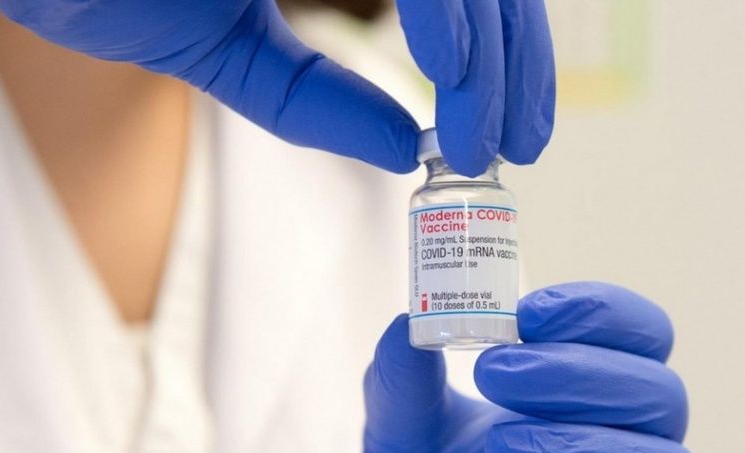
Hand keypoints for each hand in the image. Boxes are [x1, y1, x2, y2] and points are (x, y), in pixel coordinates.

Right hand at [0, 0, 554, 174]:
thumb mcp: (232, 57)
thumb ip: (314, 98)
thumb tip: (402, 146)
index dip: (498, 60)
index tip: (507, 136)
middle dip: (510, 64)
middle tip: (512, 145)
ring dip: (486, 47)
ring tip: (485, 132)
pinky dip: (441, 5)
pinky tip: (449, 67)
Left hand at [349, 282, 698, 452]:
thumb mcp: (401, 429)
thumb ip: (404, 377)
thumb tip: (410, 322)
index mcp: (588, 391)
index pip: (639, 334)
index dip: (597, 311)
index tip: (526, 314)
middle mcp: (623, 442)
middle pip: (660, 389)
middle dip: (577, 371)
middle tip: (492, 372)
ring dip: (582, 442)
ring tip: (499, 442)